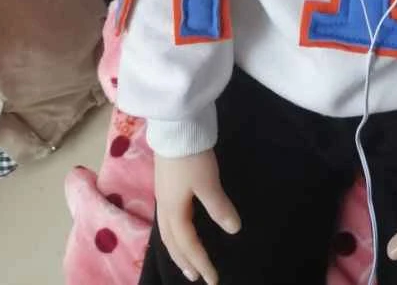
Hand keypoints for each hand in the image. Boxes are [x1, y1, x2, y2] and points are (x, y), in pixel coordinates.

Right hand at [154, 149, 240, 283]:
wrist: (174, 126)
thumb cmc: (191, 156)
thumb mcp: (208, 183)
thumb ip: (219, 207)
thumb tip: (234, 230)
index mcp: (174, 210)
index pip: (188, 244)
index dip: (201, 262)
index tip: (213, 279)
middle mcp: (164, 207)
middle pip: (172, 242)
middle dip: (184, 260)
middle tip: (195, 276)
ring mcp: (162, 194)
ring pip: (166, 231)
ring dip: (177, 248)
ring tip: (186, 259)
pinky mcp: (164, 183)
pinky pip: (167, 219)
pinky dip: (174, 232)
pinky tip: (181, 227)